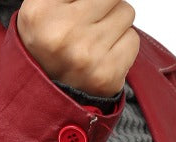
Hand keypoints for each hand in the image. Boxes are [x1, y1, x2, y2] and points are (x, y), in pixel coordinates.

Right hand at [17, 0, 139, 97]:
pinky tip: (103, 55)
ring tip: (95, 40)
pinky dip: (122, 46)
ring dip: (115, 24)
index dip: (89, 0)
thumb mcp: (42, 7)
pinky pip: (133, 40)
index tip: (83, 8)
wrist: (45, 97)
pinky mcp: (107, 76)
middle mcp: (63, 34)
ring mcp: (87, 57)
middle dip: (105, 5)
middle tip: (90, 22)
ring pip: (126, 13)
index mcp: (41, 12)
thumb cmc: (48, 45)